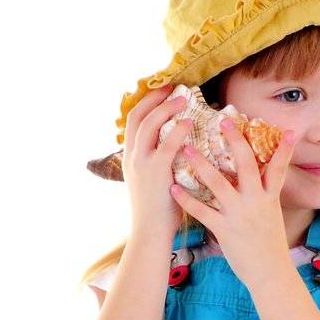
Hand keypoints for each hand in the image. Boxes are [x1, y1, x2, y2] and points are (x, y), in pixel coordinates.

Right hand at [122, 87, 196, 238]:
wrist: (151, 233)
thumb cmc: (159, 211)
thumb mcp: (153, 182)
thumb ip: (160, 163)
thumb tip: (179, 148)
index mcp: (131, 157)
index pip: (134, 120)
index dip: (146, 102)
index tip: (161, 91)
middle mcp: (133, 157)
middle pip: (138, 116)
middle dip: (154, 98)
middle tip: (172, 87)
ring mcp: (142, 164)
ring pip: (149, 125)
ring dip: (166, 108)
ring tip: (183, 99)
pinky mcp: (155, 173)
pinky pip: (166, 145)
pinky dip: (177, 131)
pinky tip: (188, 123)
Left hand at [170, 118, 297, 290]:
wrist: (270, 274)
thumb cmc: (269, 246)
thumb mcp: (272, 217)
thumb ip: (265, 196)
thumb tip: (262, 180)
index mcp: (269, 198)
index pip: (279, 168)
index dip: (284, 149)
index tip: (287, 129)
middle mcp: (255, 201)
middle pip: (246, 165)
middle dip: (235, 142)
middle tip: (222, 121)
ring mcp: (239, 215)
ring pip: (219, 184)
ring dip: (201, 165)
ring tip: (187, 149)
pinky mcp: (225, 230)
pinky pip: (203, 211)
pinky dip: (187, 200)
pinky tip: (173, 188)